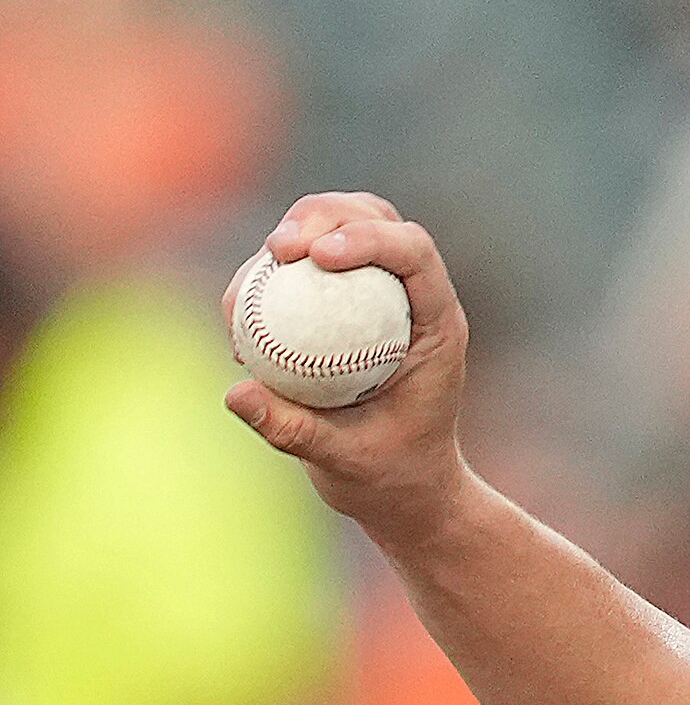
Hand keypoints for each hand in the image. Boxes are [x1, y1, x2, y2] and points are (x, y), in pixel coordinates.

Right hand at [224, 192, 473, 544]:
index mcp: (437, 326)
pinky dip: (270, 273)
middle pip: (375, 219)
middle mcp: (412, 300)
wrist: (402, 489)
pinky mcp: (345, 304)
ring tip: (257, 269)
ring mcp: (379, 296)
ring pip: (340, 227)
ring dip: (295, 229)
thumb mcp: (344, 462)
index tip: (317, 254)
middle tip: (278, 248)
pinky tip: (238, 310)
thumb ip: (293, 430)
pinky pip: (306, 268)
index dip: (369, 238)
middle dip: (323, 215)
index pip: (415, 254)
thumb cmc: (389, 478)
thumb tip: (235, 392)